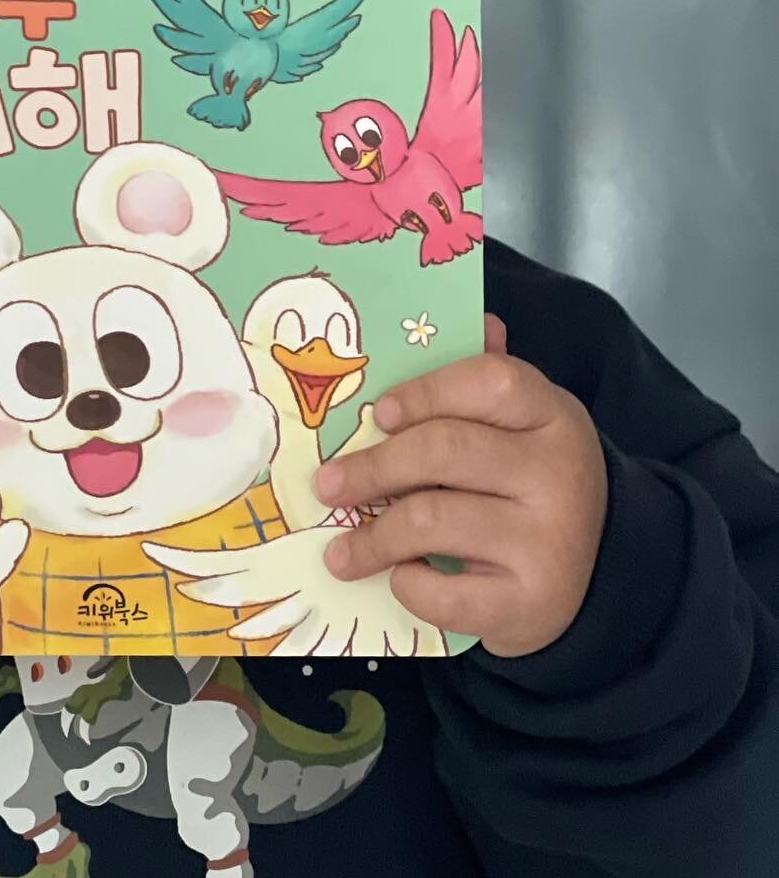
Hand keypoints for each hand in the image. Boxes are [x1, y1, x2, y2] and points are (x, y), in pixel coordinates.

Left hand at [312, 315, 607, 657]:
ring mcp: (550, 542)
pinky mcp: (533, 603)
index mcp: (553, 415)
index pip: (489, 380)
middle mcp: (560, 474)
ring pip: (435, 520)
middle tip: (326, 484)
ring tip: (339, 550)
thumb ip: (484, 379)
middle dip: (373, 467)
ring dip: (373, 535)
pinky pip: (449, 593)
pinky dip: (410, 586)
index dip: (425, 392)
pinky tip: (398, 578)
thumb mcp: (519, 426)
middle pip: (445, 450)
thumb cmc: (526, 484)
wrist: (595, 574)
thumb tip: (476, 317)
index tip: (378, 414)